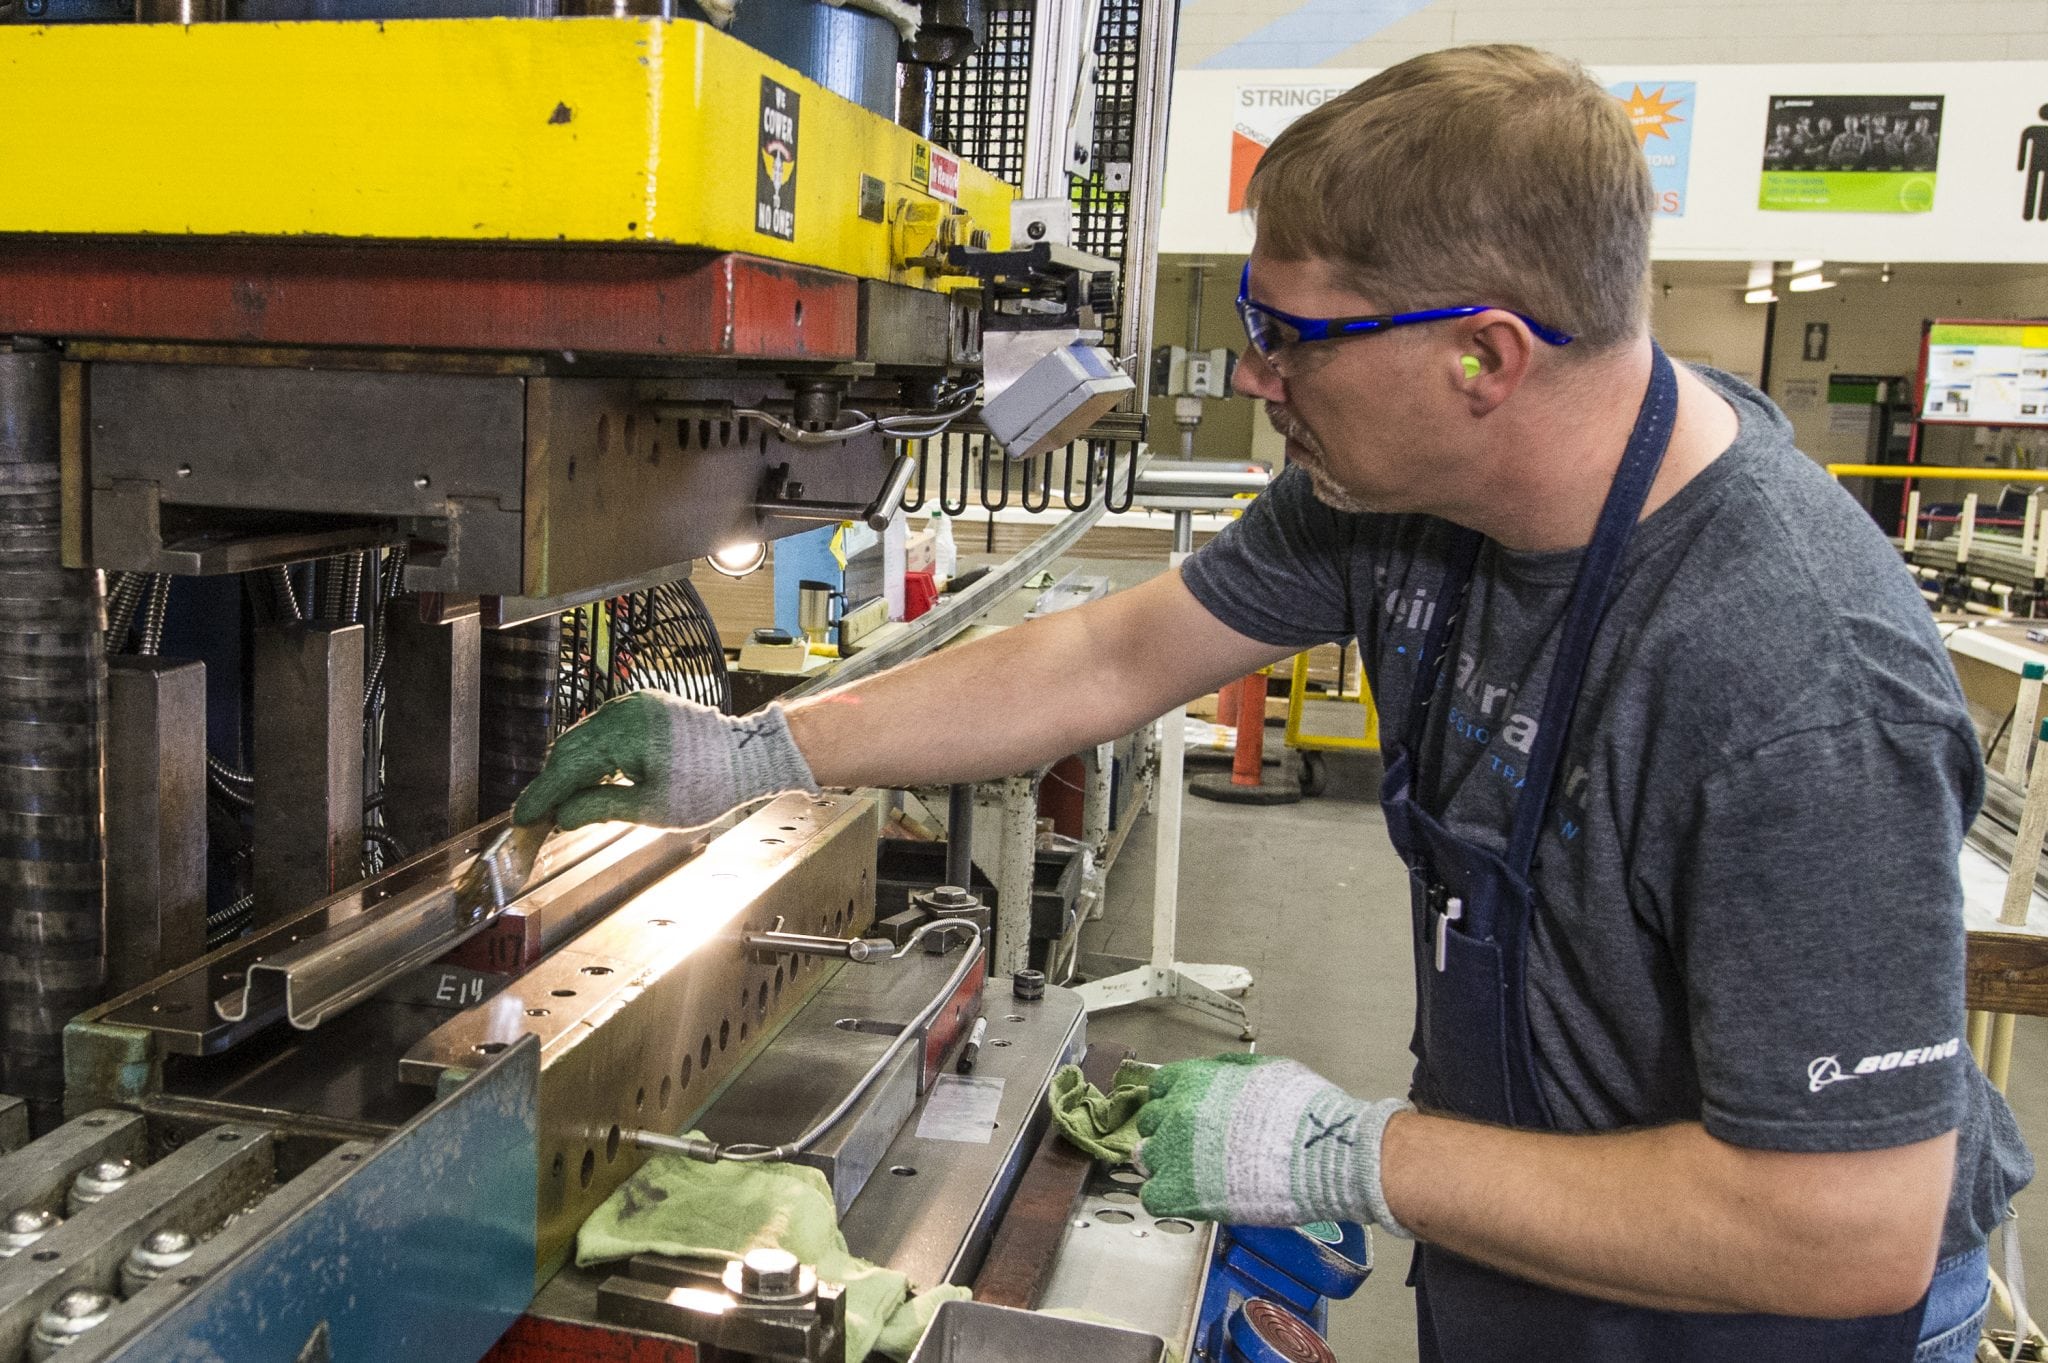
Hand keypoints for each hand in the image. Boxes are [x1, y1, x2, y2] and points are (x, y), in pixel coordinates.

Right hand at [513, 692, 816, 830]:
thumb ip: (600, 808)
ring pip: (585, 738)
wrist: (750, 756)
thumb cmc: (709, 783)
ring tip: (563, 804)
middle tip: (539, 817)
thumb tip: (562, 817)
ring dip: (572, 770)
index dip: (542, 796)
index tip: (523, 819)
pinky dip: (592, 756)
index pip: (567, 767)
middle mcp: (622, 710)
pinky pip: (604, 730)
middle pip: (569, 749)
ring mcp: (633, 704)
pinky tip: (590, 781)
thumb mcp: (652, 808)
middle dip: (553, 784)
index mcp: (622, 732)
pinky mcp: (643, 706)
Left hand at [1134, 1052, 1411, 1230]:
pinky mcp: (1179, 1192)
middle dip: (1168, 1132)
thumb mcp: (1267, 1070)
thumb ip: (1230, 1072)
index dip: (1172, 1101)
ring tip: (1194, 1176)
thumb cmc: (1305, 1112)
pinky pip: (1153, 1196)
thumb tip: (1216, 1076)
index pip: (1161, 1086)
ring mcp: (1174, 1152)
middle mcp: (1178, 1111)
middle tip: (1193, 1148)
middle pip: (1151, 1122)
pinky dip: (1167, 1197)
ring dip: (1166, 1165)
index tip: (1182, 1113)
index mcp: (1197, 1079)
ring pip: (1147, 1158)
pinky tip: (1190, 1198)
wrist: (1320, 1153)